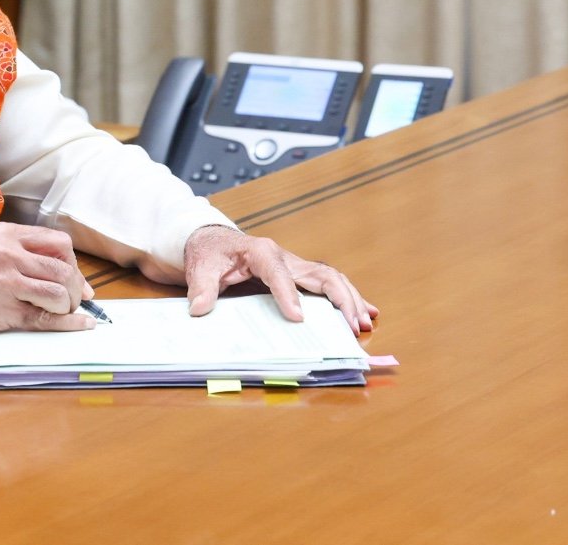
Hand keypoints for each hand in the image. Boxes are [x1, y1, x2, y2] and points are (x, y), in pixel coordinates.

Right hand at [0, 222, 96, 337]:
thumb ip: (17, 253)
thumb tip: (59, 273)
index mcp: (4, 234)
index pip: (57, 243)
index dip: (74, 264)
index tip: (78, 282)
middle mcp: (6, 253)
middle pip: (63, 269)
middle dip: (76, 289)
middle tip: (75, 301)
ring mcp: (3, 281)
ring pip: (57, 293)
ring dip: (68, 306)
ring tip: (62, 312)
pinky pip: (43, 318)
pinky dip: (67, 324)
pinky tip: (80, 325)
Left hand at [182, 226, 377, 331]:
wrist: (212, 242)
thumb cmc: (210, 254)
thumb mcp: (201, 268)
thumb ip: (201, 288)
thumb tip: (199, 308)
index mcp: (260, 252)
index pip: (278, 272)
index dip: (288, 294)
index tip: (297, 318)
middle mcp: (284, 257)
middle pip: (320, 274)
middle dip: (340, 299)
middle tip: (352, 326)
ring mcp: (295, 266)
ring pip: (331, 279)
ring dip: (350, 300)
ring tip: (364, 324)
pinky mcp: (299, 276)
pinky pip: (328, 285)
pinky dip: (348, 298)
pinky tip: (367, 313)